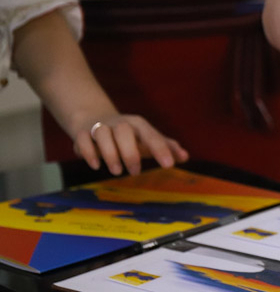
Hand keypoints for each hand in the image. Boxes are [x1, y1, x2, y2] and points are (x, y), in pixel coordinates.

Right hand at [73, 114, 188, 175]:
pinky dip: (88, 152)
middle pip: (124, 132)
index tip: (170, 165)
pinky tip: (95, 165)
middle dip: (130, 152)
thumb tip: (185, 156)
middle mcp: (119, 123)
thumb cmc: (128, 135)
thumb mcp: (146, 139)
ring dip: (109, 153)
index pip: (151, 135)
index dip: (161, 149)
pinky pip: (83, 140)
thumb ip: (166, 147)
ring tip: (116, 171)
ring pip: (102, 134)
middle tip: (135, 172)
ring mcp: (100, 127)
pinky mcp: (82, 133)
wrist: (94, 119)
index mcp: (138, 125)